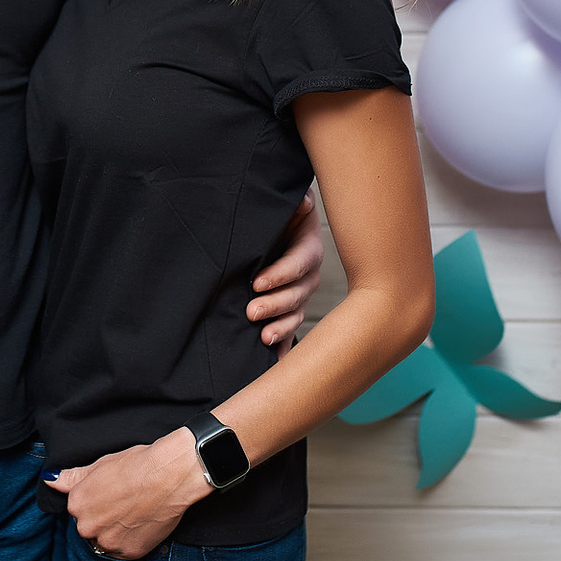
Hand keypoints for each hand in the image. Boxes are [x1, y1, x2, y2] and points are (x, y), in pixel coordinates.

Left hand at [45, 428, 210, 560]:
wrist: (170, 475)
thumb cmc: (137, 464)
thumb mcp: (100, 465)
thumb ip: (72, 477)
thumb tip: (49, 479)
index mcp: (77, 503)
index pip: (79, 508)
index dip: (97, 500)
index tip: (112, 492)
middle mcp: (87, 526)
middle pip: (90, 527)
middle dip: (103, 518)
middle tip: (124, 502)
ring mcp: (107, 541)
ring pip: (105, 541)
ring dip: (115, 532)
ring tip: (134, 513)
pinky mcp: (129, 553)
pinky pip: (123, 551)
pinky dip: (131, 541)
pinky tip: (141, 523)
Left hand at [248, 190, 323, 361]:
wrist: (278, 228)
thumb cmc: (281, 216)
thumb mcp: (285, 207)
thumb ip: (294, 205)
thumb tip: (302, 200)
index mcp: (308, 248)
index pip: (299, 263)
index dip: (280, 274)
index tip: (257, 282)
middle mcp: (309, 275)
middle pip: (296, 294)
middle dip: (274, 305)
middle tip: (251, 311)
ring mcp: (301, 295)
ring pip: (295, 314)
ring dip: (281, 328)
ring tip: (264, 338)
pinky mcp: (291, 311)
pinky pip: (290, 330)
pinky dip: (284, 346)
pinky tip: (276, 360)